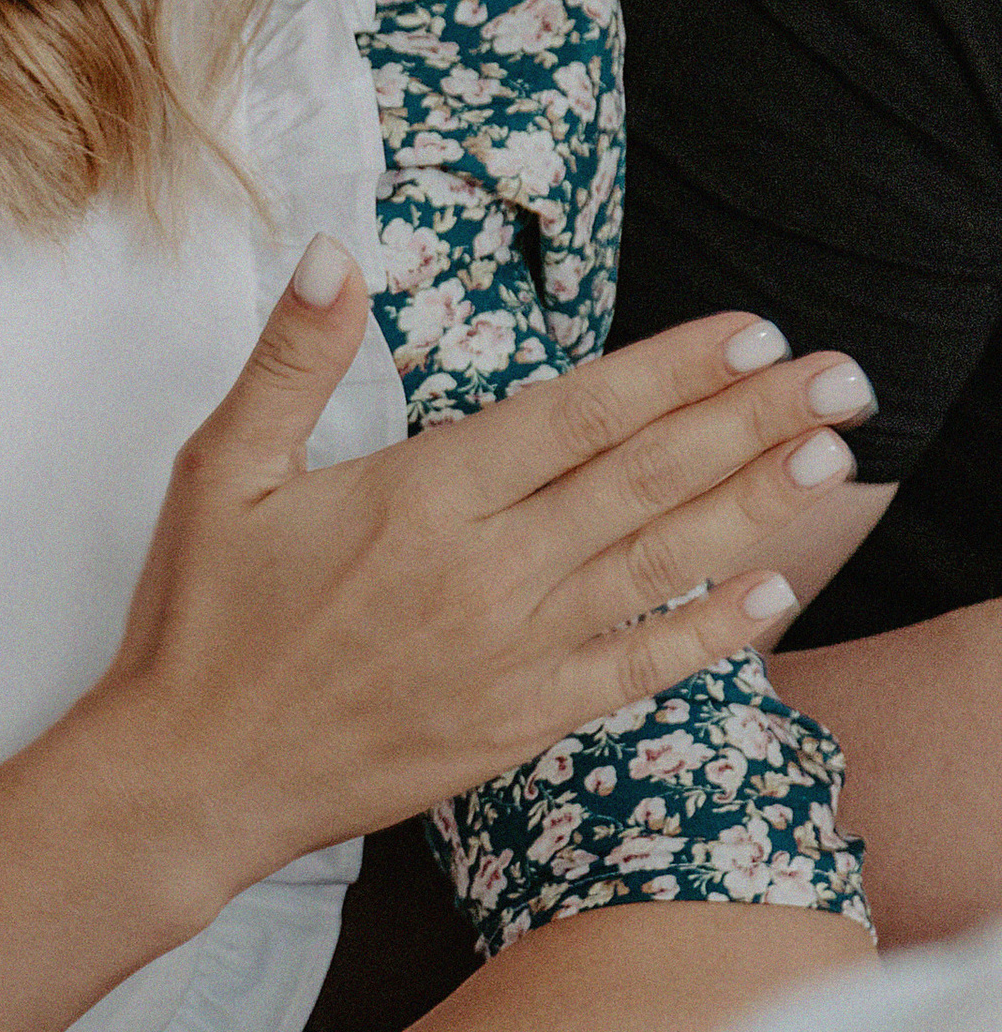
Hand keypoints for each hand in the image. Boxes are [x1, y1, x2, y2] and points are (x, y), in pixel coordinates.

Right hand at [97, 243, 874, 885]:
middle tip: (837, 377)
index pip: (578, 414)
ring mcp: (513, 653)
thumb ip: (291, 360)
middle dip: (749, 421)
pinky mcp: (520, 722)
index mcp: (421, 496)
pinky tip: (770, 593)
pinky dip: (708, 632)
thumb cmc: (200, 621)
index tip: (751, 333)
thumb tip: (332, 254)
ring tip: (830, 460)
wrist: (195, 777)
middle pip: (645, 480)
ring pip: (660, 566)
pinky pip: (637, 669)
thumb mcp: (220, 469)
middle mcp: (487, 571)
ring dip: (754, 508)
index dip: (674, 370)